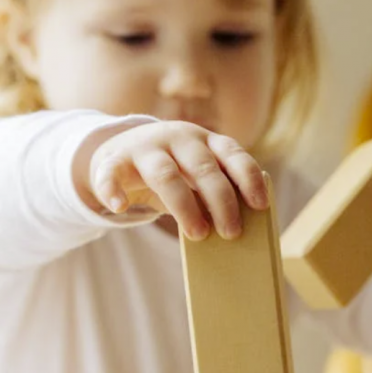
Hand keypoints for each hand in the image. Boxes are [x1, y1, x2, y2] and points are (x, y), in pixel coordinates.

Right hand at [82, 121, 267, 240]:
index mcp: (206, 140)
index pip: (233, 153)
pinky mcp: (114, 159)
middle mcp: (178, 138)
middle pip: (203, 167)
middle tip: (231, 232)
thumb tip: (235, 226)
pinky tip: (119, 206)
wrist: (120, 153)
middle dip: (221, 201)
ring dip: (184, 206)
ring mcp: (145, 146)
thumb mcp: (196, 175)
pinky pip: (111, 173)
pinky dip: (113, 190)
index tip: (260, 205)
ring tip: (197, 234)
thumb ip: (213, 192)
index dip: (249, 178)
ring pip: (166, 174)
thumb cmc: (173, 171)